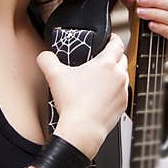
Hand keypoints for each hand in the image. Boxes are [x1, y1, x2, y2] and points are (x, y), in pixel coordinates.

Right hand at [35, 34, 127, 157]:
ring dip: (114, 74)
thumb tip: (44, 56)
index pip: (117, 43)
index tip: (109, 38)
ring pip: (123, 75)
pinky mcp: (123, 104)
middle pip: (122, 58)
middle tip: (101, 59)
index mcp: (106, 64)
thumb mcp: (54, 76)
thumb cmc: (73, 104)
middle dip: (113, 56)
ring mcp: (123, 90)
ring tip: (99, 79)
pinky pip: (122, 92)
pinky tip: (101, 95)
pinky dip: (115, 90)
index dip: (113, 38)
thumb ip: (47, 59)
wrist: (82, 129)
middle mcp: (119, 75)